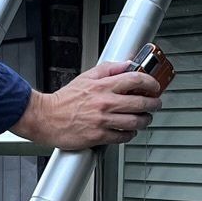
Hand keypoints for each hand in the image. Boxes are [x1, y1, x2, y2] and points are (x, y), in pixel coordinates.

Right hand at [11, 61, 163, 151]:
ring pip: (136, 121)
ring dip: (145, 120)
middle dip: (154, 103)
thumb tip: (127, 64)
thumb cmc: (64, 100)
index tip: (155, 86)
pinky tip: (130, 130)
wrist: (46, 118)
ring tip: (145, 118)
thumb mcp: (86, 77)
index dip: (151, 83)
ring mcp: (103, 120)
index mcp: (102, 86)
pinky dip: (130, 133)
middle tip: (156, 104)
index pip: (135, 80)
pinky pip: (123, 136)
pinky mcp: (99, 136)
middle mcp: (105, 103)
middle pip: (141, 102)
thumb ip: (108, 69)